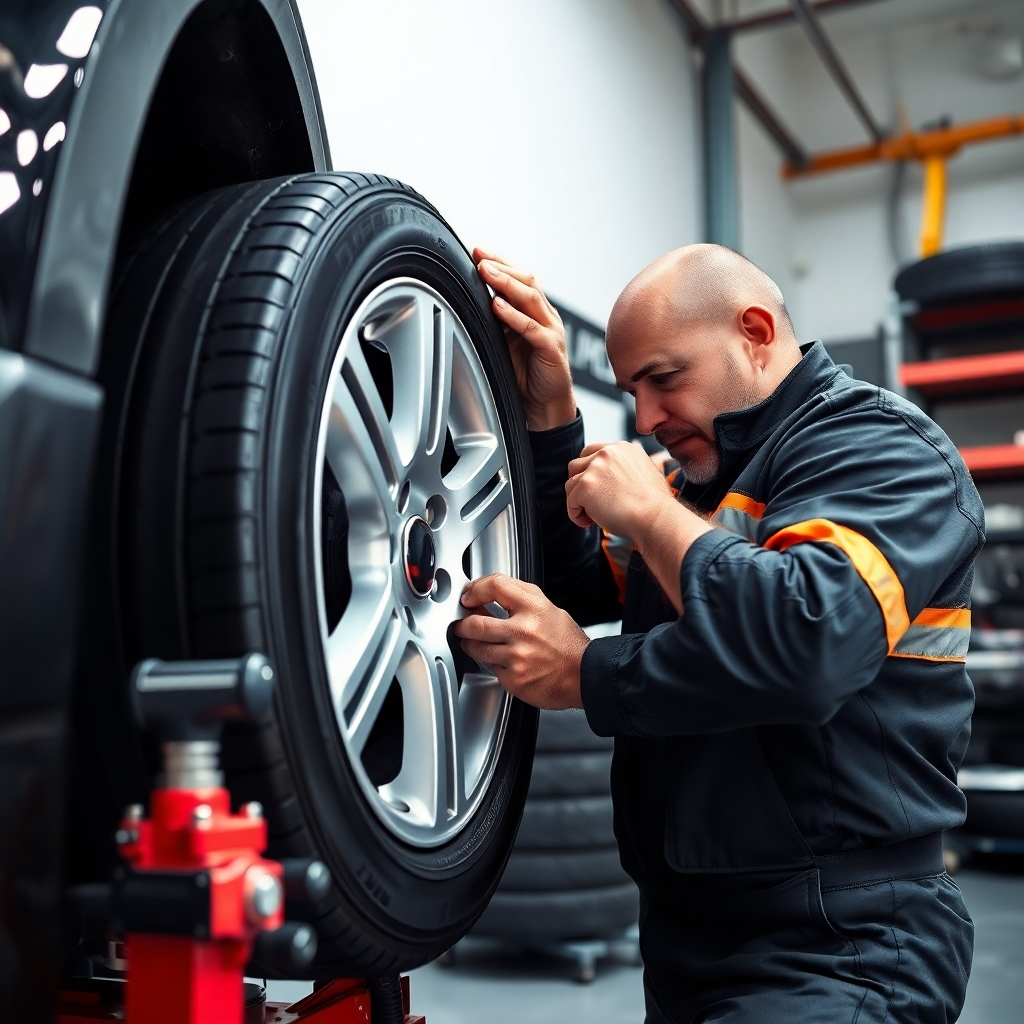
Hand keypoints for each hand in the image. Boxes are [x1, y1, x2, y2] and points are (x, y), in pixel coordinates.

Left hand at [453, 574, 588, 709]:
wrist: (586, 675)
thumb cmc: (568, 644)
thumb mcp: (550, 610)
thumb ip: (521, 599)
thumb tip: (491, 594)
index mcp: (535, 608)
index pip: (496, 586)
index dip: (476, 589)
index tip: (469, 596)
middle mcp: (525, 631)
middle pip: (476, 622)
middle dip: (463, 624)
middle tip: (463, 624)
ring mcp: (518, 656)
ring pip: (476, 647)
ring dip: (470, 644)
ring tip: (476, 642)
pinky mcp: (514, 678)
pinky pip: (489, 668)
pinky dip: (490, 664)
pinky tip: (501, 661)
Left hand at [473, 248, 575, 430]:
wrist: (546, 406)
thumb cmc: (526, 376)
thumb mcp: (504, 342)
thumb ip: (495, 322)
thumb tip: (470, 301)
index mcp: (535, 313)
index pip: (520, 278)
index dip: (500, 262)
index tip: (478, 252)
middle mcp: (546, 317)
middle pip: (527, 281)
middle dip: (501, 266)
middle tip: (479, 256)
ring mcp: (551, 331)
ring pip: (530, 298)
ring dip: (505, 283)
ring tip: (486, 272)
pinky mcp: (552, 349)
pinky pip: (533, 329)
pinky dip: (514, 316)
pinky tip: (498, 306)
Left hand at [566, 442, 712, 611]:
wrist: (656, 518)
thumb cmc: (654, 506)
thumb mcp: (645, 475)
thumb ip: (625, 470)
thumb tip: (610, 482)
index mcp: (623, 448)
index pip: (594, 452)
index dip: (590, 472)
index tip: (596, 490)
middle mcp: (608, 452)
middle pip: (576, 465)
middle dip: (578, 484)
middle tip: (588, 503)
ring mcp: (595, 468)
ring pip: (571, 484)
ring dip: (577, 501)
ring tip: (591, 516)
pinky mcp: (586, 486)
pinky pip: (570, 502)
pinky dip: (576, 515)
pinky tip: (588, 522)